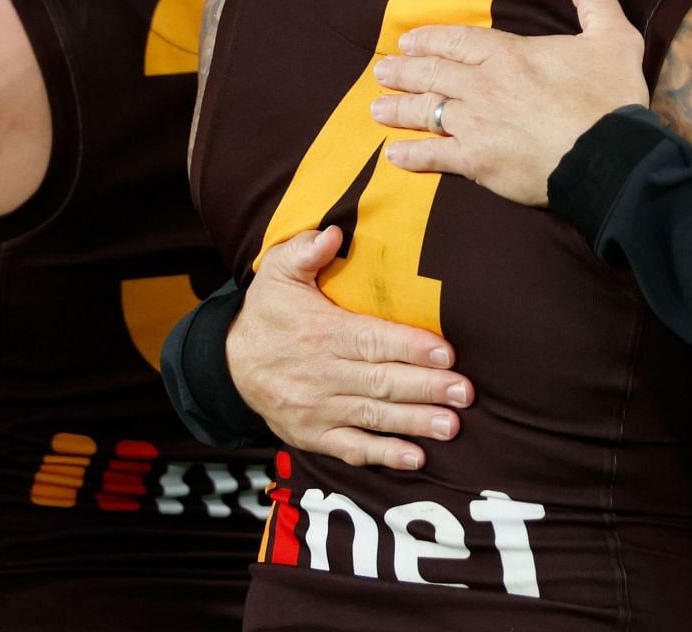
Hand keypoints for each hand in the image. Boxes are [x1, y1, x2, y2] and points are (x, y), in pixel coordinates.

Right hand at [228, 226, 473, 469]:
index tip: (447, 353)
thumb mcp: (277, 273)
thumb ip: (305, 251)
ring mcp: (317, 409)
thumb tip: (332, 233)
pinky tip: (416, 459)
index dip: (411, 347)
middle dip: (426, 388)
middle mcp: (322, 374)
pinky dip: (383, 456)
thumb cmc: (268, 313)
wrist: (227, 363)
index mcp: (322, 333)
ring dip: (414, 423)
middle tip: (465, 393)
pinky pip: (350, 449)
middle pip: (381, 382)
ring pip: (373, 417)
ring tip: (451, 426)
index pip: (373, 340)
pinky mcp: (313, 435)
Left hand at [369, 0, 647, 203]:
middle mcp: (483, 85)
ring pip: (425, 112)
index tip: (407, 42)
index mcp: (509, 53)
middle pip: (432, 74)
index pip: (456, 40)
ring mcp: (475, 124)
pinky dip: (411, 155)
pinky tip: (393, 154)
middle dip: (403, 72)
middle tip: (381, 72)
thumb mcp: (613, 37)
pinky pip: (433, 157)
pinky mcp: (476, 162)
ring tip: (376, 109)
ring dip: (398, 108)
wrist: (609, 158)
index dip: (429, 40)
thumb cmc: (610, 99)